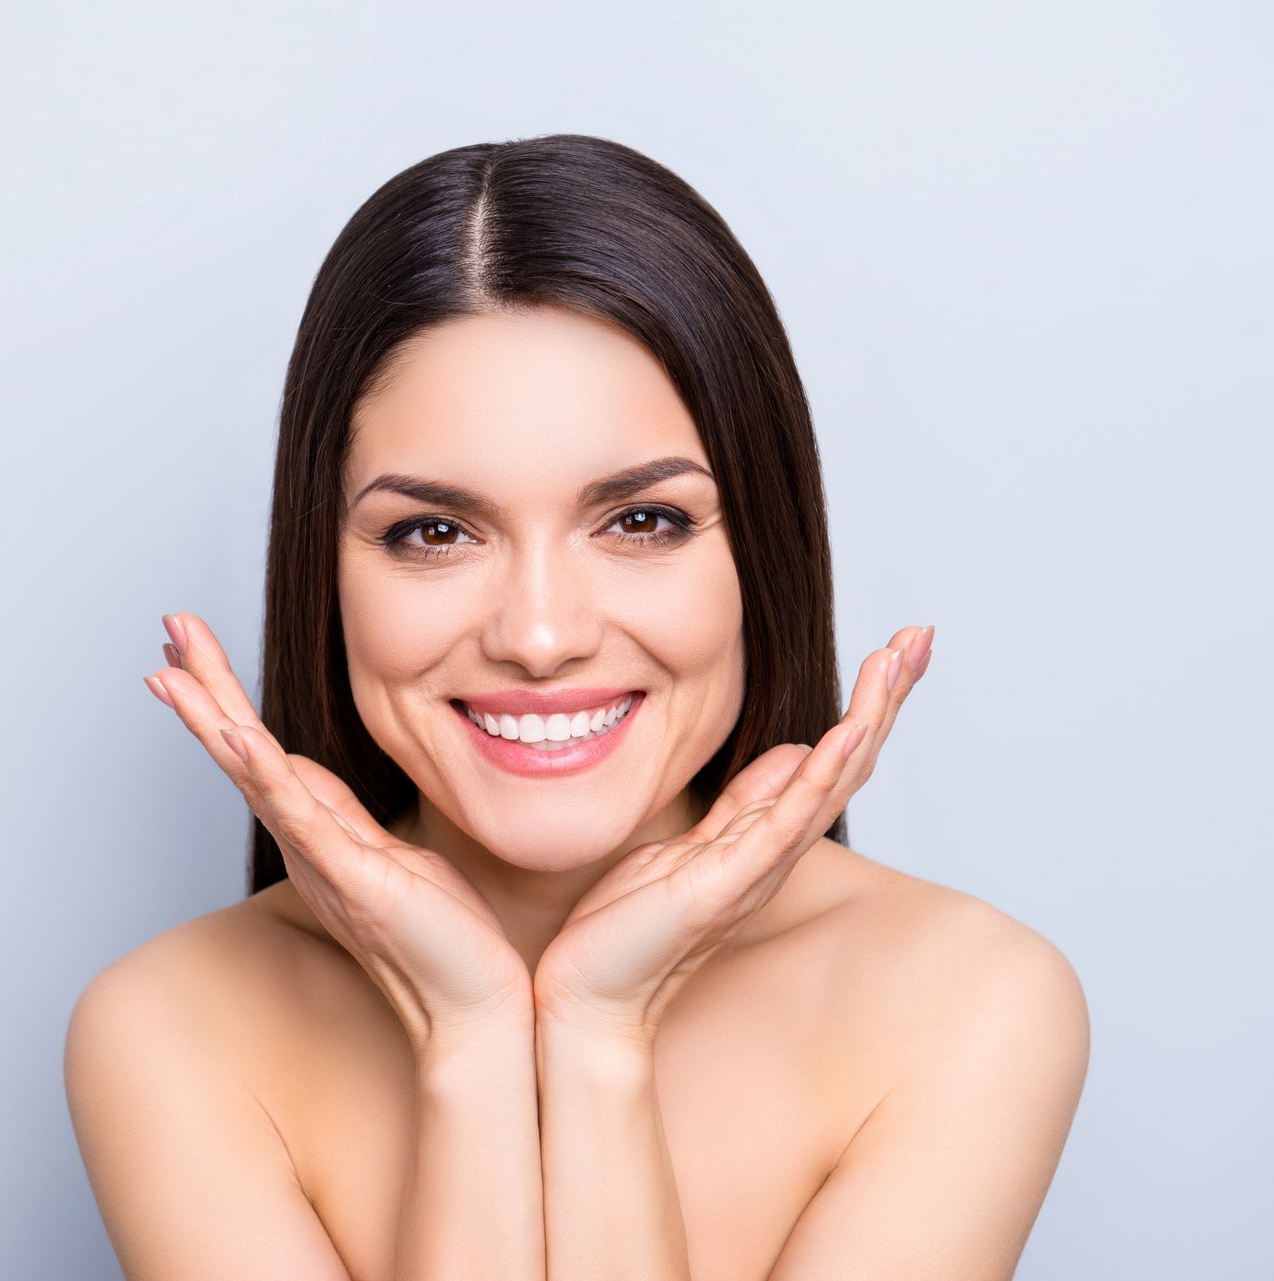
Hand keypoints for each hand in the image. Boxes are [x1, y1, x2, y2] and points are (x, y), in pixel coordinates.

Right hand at [144, 613, 533, 1054]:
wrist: (472, 1002)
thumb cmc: (441, 934)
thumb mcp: (388, 854)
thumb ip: (342, 815)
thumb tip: (303, 770)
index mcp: (319, 837)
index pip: (264, 754)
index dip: (229, 702)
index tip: (196, 653)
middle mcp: (308, 847)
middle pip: (244, 753)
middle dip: (208, 689)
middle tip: (171, 627)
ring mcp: (325, 862)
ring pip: (256, 776)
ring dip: (214, 717)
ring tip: (173, 667)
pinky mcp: (353, 879)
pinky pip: (301, 817)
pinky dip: (264, 775)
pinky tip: (233, 737)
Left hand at [531, 624, 934, 1046]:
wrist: (588, 992)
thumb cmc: (630, 924)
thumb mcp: (693, 843)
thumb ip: (746, 802)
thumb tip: (795, 750)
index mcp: (765, 838)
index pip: (831, 760)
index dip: (866, 705)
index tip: (896, 648)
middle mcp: (774, 852)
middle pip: (847, 764)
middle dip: (885, 699)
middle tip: (919, 634)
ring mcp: (754, 869)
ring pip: (829, 784)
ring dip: (866, 719)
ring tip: (897, 661)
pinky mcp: (724, 887)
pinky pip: (784, 826)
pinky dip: (821, 778)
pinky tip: (849, 733)